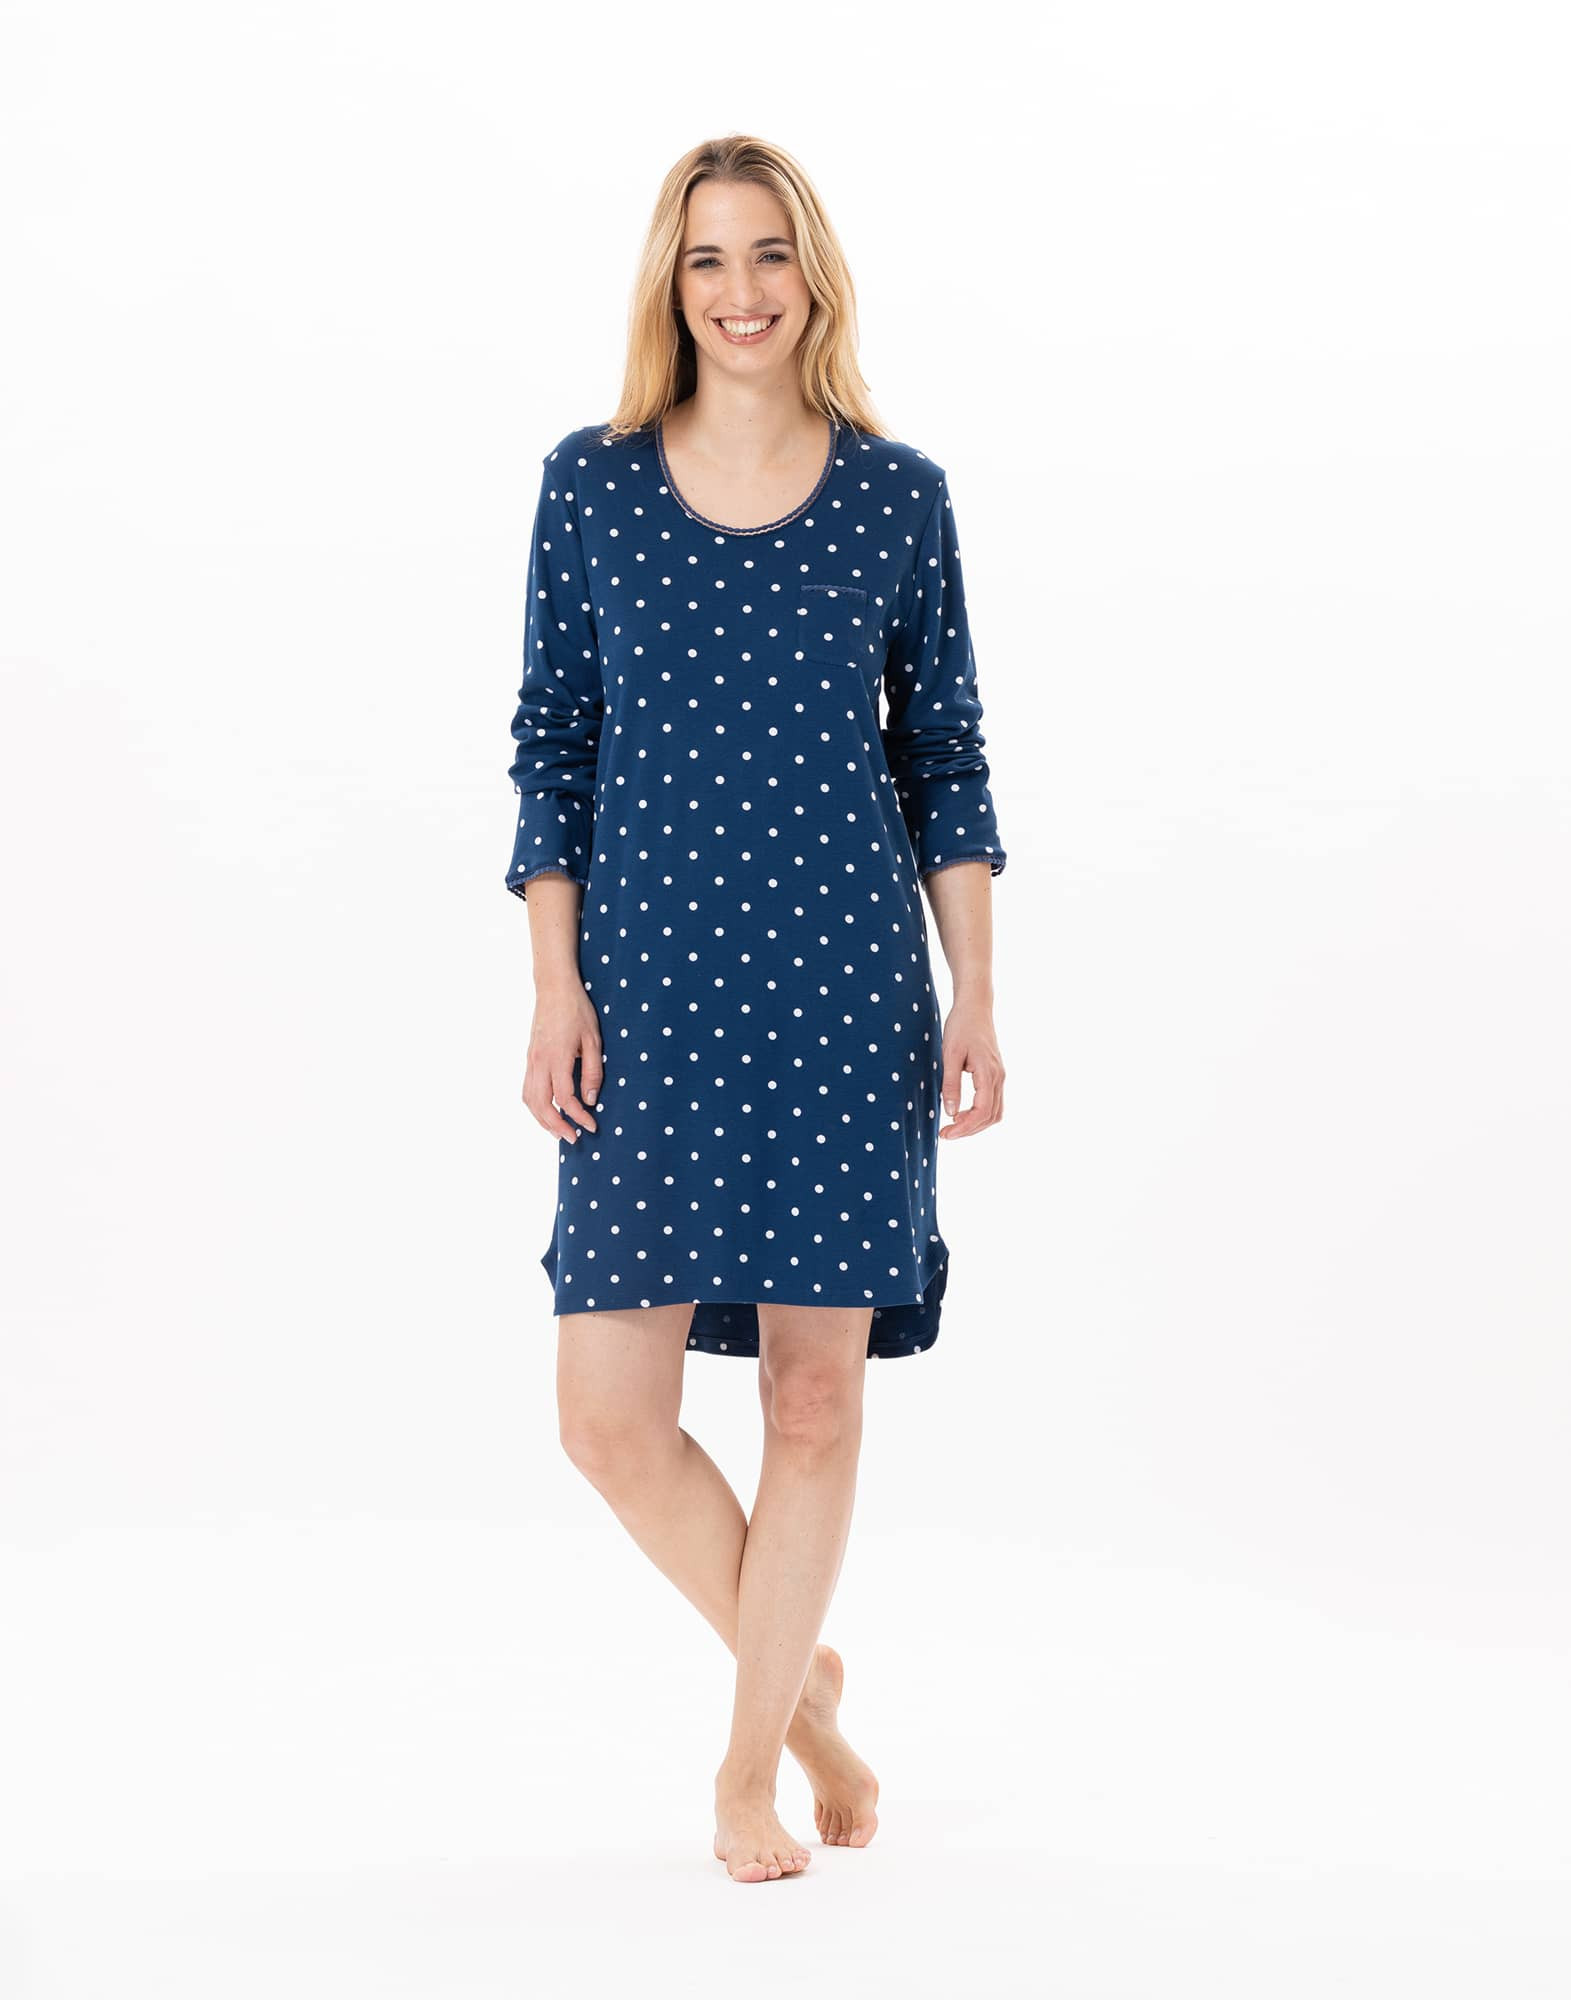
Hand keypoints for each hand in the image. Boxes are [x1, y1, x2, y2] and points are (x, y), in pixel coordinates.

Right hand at [523, 980, 602, 1143]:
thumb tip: (591, 1099)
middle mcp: (539, 1062)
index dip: (579, 1116)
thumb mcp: (594, 1040)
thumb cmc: (577, 1010)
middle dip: (556, 1126)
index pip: (565, 1098)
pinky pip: (527, 1088)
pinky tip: (546, 1111)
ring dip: (542, 1119)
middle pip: (542, 1105)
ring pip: (529, 1099)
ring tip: (558, 1131)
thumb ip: (593, 1071)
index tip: (592, 1125)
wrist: (553, 988)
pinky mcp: (529, 1058)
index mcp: (557, 1058)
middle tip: (573, 1138)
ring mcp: (531, 1060)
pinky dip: (535, 1105)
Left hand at [939, 997, 1004, 1138]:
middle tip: (945, 1134)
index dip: (964, 1127)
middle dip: (969, 1130)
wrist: (975, 1007)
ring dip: (976, 1124)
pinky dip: (980, 1113)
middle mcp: (999, 1077)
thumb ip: (950, 1083)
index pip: (981, 1112)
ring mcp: (999, 1076)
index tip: (945, 1134)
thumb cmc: (961, 1026)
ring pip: (994, 1112)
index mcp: (988, 1074)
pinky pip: (993, 1102)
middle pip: (990, 1116)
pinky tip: (962, 1112)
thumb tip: (951, 1112)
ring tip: (953, 1125)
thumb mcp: (949, 1054)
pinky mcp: (996, 1074)